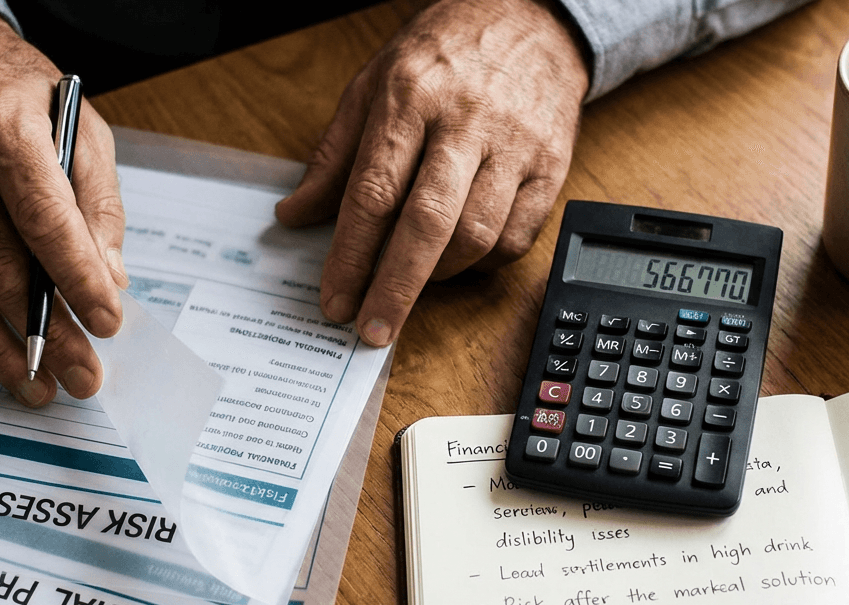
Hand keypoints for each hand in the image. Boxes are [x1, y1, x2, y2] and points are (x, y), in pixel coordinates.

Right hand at [0, 9, 128, 406]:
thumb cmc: (15, 98)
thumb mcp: (78, 127)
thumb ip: (97, 204)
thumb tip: (109, 280)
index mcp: (2, 130)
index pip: (43, 218)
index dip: (77, 277)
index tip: (107, 321)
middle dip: (45, 332)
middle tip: (84, 376)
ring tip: (37, 389)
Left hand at [274, 0, 588, 346]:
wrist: (533, 17)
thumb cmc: (445, 51)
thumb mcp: (373, 84)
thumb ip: (335, 155)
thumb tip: (296, 215)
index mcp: (410, 97)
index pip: (374, 193)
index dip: (351, 257)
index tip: (335, 300)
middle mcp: (465, 121)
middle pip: (427, 225)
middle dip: (395, 288)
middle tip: (372, 328)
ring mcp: (515, 145)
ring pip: (477, 237)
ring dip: (438, 277)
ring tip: (411, 284)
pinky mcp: (552, 164)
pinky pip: (517, 237)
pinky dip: (484, 263)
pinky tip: (459, 259)